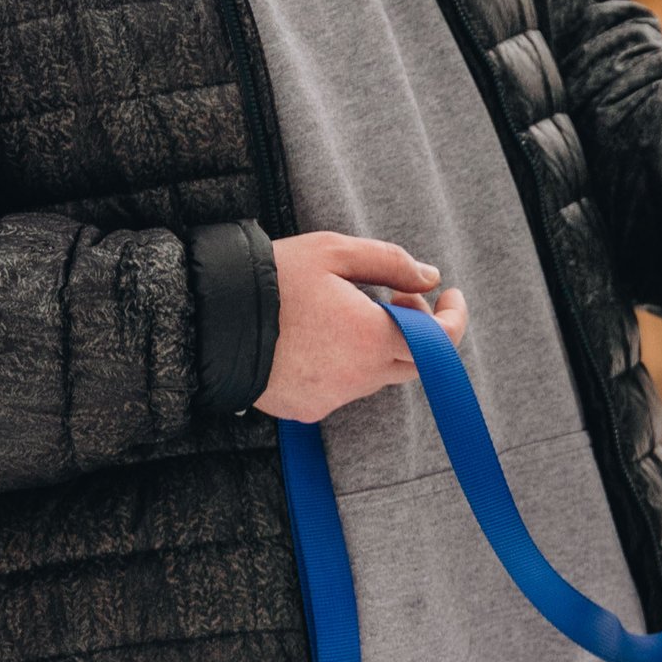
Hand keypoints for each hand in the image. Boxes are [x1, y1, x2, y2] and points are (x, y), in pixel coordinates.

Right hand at [254, 233, 467, 422]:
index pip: (441, 342)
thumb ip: (391, 262)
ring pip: (376, 375)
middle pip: (414, 363)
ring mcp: (332, 398)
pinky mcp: (307, 409)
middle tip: (399, 296)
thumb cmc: (270, 279)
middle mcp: (358, 377)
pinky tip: (317, 337)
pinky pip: (342, 389)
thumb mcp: (333, 252)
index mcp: (372, 338)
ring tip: (348, 311)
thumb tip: (431, 278)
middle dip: (419, 330)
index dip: (454, 318)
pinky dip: (344, 364)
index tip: (449, 296)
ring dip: (378, 346)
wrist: (207, 320)